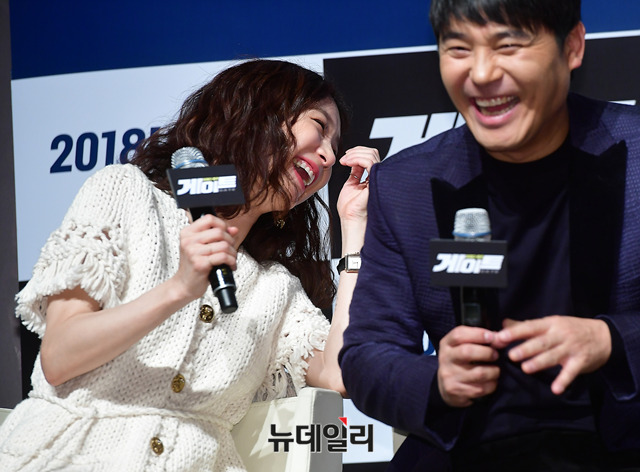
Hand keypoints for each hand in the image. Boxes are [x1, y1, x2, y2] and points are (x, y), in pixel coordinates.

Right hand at [173, 214, 238, 300]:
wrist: (184, 285)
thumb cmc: (193, 266)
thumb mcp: (202, 247)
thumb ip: (217, 236)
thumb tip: (234, 229)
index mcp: (187, 233)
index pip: (209, 219)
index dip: (222, 225)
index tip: (226, 234)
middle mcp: (188, 241)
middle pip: (219, 232)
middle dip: (230, 241)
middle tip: (230, 249)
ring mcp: (193, 252)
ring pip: (224, 245)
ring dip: (232, 253)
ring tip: (231, 259)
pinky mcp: (200, 264)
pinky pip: (223, 257)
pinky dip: (231, 261)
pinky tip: (229, 265)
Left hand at [336, 146, 379, 222]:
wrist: (350, 219)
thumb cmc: (350, 209)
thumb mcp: (351, 184)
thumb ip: (355, 172)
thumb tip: (354, 163)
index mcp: (371, 178)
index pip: (371, 157)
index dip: (358, 152)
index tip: (345, 157)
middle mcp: (376, 177)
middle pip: (372, 153)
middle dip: (356, 151)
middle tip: (344, 158)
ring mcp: (377, 178)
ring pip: (371, 155)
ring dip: (354, 154)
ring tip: (344, 161)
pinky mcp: (375, 181)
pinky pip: (369, 162)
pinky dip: (356, 158)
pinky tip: (348, 162)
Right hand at [437, 326, 499, 406]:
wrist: (446, 386)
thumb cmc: (460, 361)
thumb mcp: (462, 346)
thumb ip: (479, 340)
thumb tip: (500, 337)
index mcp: (447, 344)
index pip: (459, 334)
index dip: (477, 333)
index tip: (491, 336)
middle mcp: (445, 358)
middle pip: (468, 351)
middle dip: (487, 352)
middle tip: (495, 355)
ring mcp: (449, 375)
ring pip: (478, 373)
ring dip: (493, 371)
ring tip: (496, 370)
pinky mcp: (455, 390)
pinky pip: (480, 388)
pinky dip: (491, 385)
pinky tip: (491, 382)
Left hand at [492, 316, 611, 394]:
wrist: (603, 336)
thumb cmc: (570, 329)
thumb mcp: (550, 323)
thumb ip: (526, 325)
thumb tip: (504, 324)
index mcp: (550, 324)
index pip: (530, 327)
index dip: (515, 332)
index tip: (501, 337)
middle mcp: (560, 335)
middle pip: (541, 342)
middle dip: (526, 348)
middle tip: (511, 355)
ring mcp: (571, 348)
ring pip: (553, 356)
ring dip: (540, 363)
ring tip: (526, 368)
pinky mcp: (580, 362)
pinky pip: (571, 372)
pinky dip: (563, 381)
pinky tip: (555, 389)